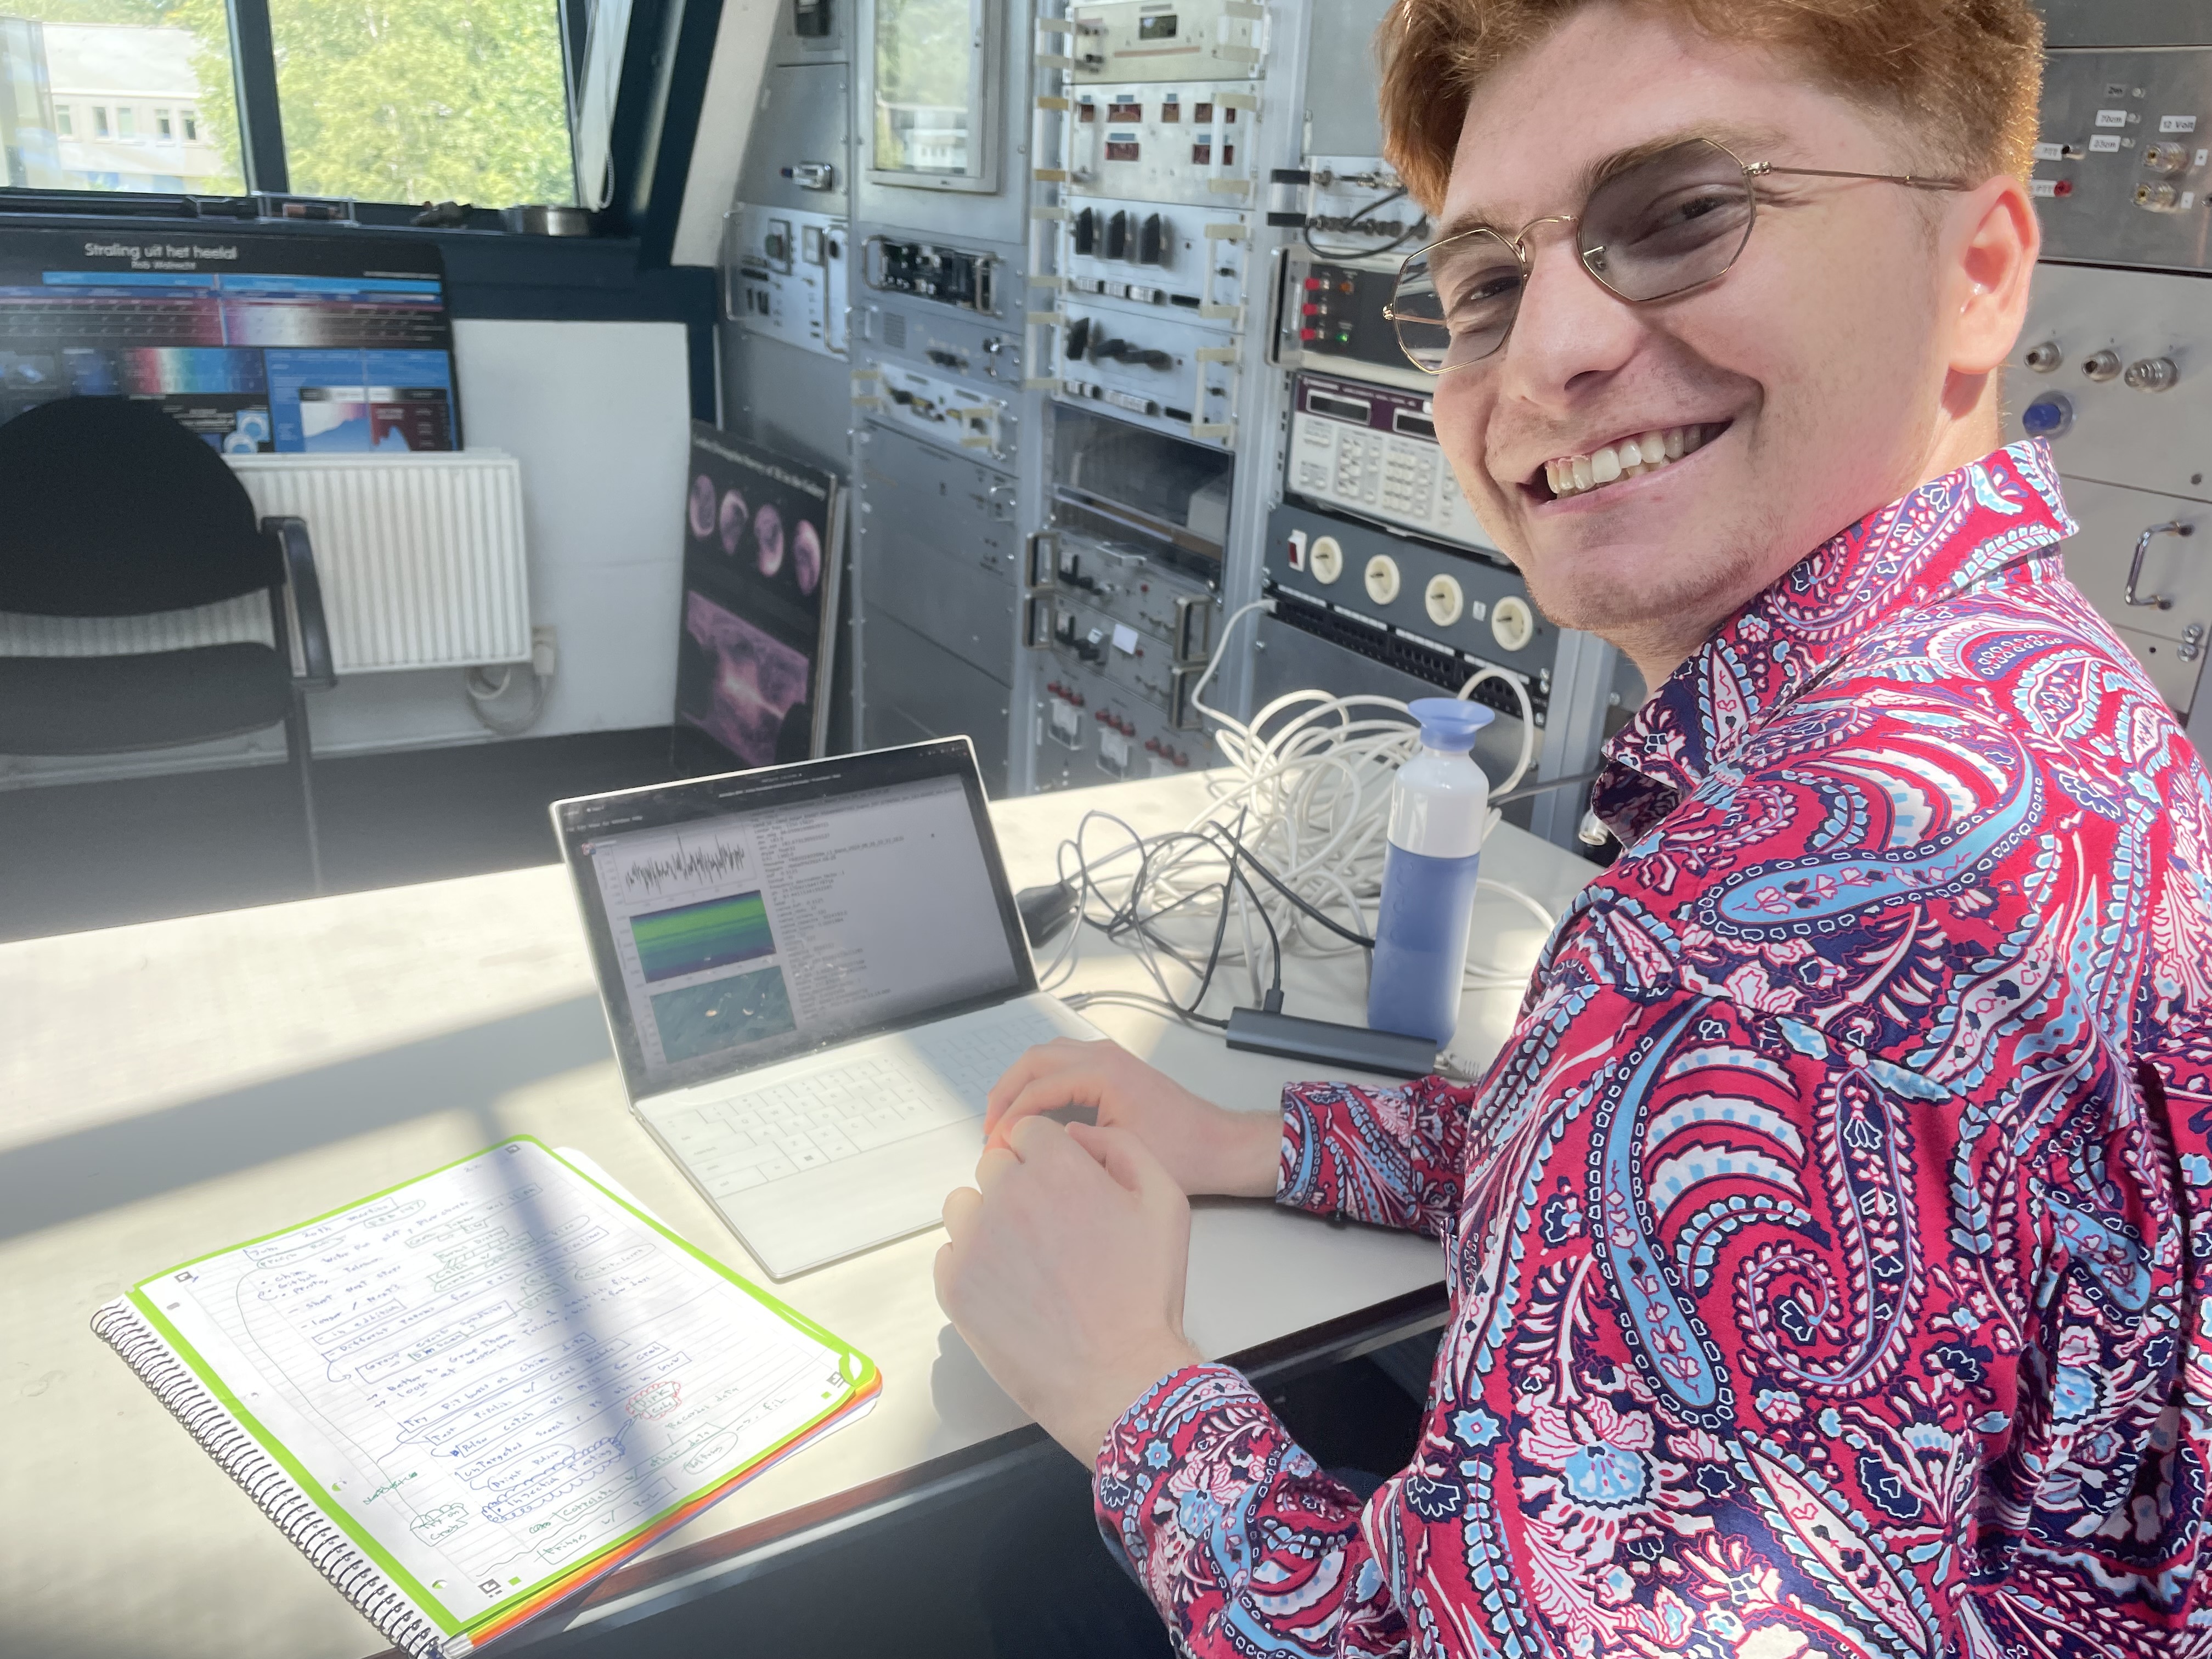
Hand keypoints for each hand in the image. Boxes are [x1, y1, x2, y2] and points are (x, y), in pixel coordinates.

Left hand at [936, 1117, 1201, 1463]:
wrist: (1118, 1377)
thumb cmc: (1144, 1295)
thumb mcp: (1165, 1202)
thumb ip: (1122, 1147)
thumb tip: (1077, 1134)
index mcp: (1058, 1169)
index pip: (1028, 1131)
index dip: (1046, 1155)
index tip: (1059, 1184)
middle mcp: (1008, 1196)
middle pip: (995, 1164)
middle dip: (1019, 1184)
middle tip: (1051, 1227)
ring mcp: (975, 1241)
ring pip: (965, 1204)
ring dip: (988, 1218)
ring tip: (1026, 1256)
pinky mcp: (955, 1284)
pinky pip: (950, 1252)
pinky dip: (973, 1262)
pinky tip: (1010, 1285)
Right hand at [983, 1037, 1279, 1197]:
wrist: (1218, 1145)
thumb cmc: (1182, 1152)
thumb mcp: (1121, 1154)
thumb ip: (1072, 1144)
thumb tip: (1033, 1143)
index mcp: (1105, 1073)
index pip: (1038, 1087)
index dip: (1010, 1116)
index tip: (997, 1143)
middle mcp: (1105, 1056)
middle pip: (1035, 1059)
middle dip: (1006, 1091)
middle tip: (991, 1127)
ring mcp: (1109, 1058)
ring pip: (1047, 1055)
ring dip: (1021, 1081)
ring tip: (1005, 1117)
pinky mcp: (1113, 1068)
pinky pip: (1064, 1061)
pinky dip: (1040, 1079)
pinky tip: (1034, 1108)